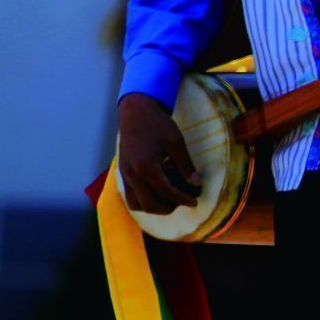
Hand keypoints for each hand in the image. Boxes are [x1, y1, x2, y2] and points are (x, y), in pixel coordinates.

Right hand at [116, 93, 199, 214]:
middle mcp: (132, 175)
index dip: (183, 199)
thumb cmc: (157, 124)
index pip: (166, 192)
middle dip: (169, 207)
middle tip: (183, 201)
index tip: (195, 201)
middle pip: (149, 204)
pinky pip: (130, 195)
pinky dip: (144, 198)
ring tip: (171, 198)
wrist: (135, 112)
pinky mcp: (123, 172)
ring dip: (154, 206)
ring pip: (136, 204)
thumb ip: (186, 165)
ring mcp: (125, 175)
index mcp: (146, 167)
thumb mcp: (176, 142)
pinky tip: (159, 189)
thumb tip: (196, 183)